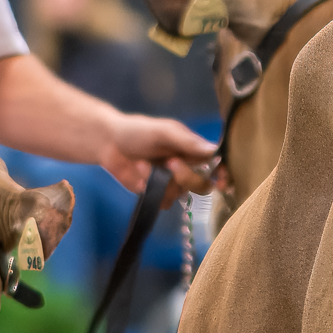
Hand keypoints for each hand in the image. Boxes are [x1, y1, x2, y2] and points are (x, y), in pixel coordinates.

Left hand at [102, 112, 217, 196]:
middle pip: (202, 184)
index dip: (223, 174)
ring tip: (142, 165)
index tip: (222, 180)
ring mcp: (172, 183)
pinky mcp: (156, 194)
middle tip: (169, 163)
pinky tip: (138, 178)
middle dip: (186, 177)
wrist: (109, 143)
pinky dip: (151, 191)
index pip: (217, 164)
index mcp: (193, 150)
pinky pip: (164, 202)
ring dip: (162, 182)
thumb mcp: (164, 131)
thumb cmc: (138, 131)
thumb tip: (214, 152)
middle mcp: (187, 168)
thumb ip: (188, 142)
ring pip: (181, 194)